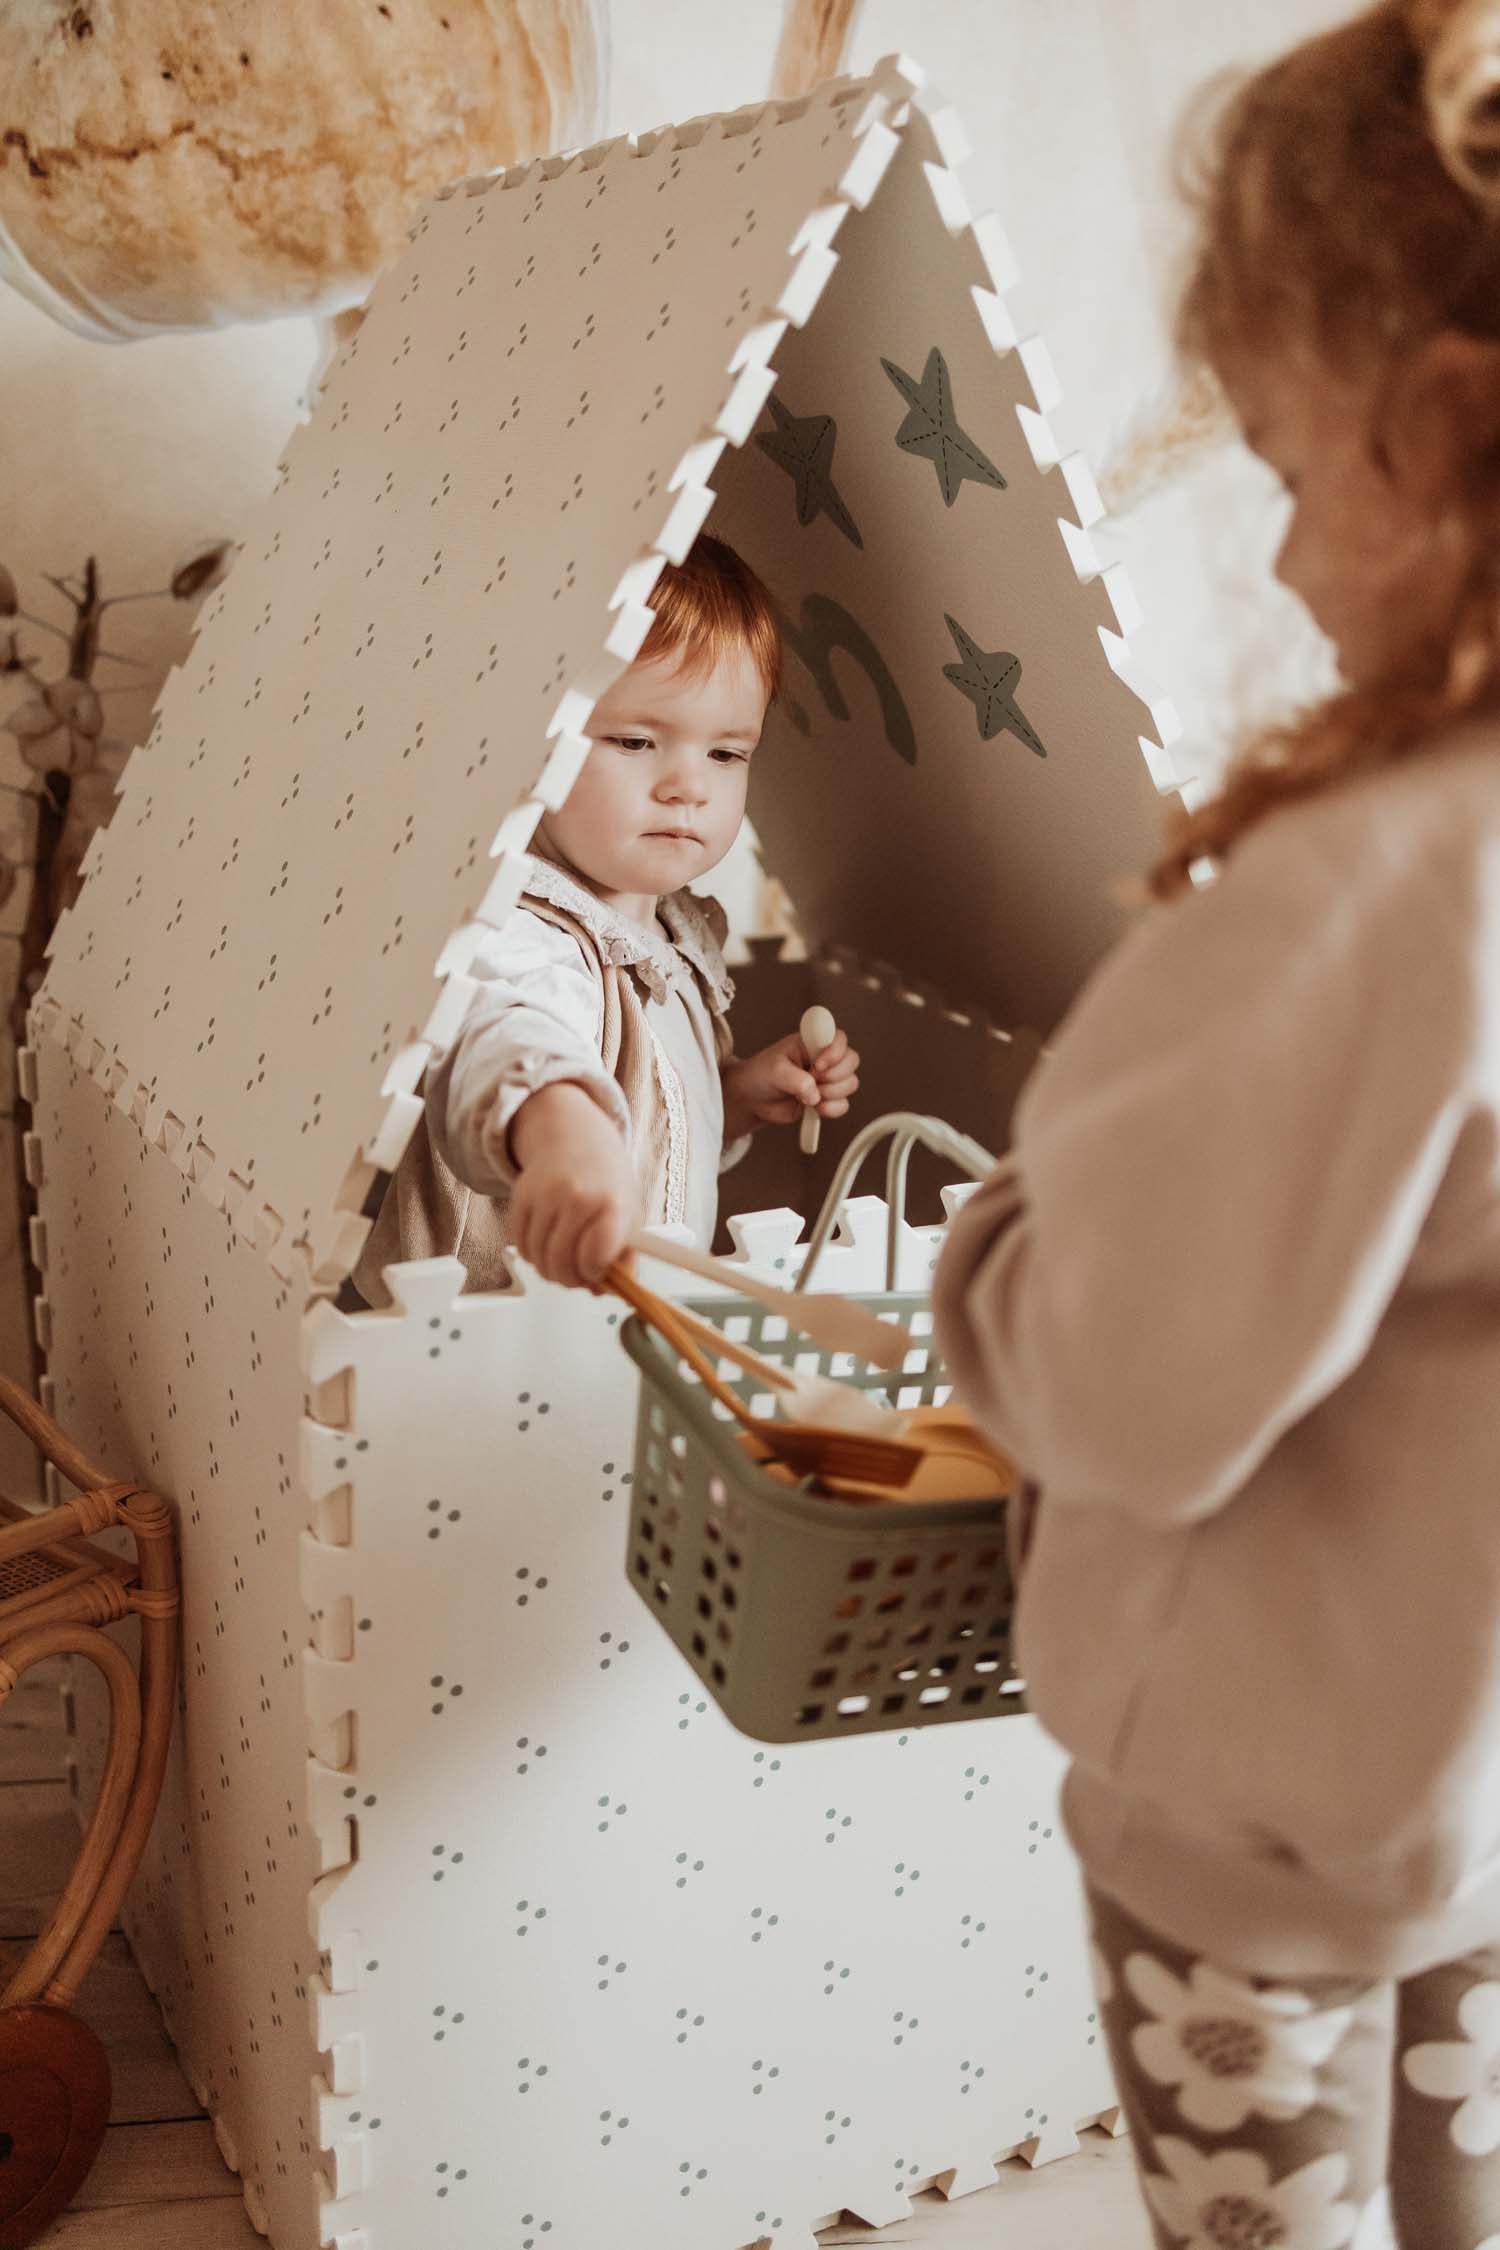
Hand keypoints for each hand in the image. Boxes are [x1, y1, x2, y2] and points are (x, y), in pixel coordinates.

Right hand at [508, 1082, 638, 1286]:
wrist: (576, 1140)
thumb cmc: (606, 1184)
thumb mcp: (629, 1216)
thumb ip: (624, 1258)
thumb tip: (604, 1291)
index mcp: (611, 1204)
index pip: (596, 1257)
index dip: (594, 1274)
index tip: (597, 1273)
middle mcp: (577, 1197)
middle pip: (562, 1262)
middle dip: (570, 1280)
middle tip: (577, 1277)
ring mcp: (545, 1194)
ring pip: (538, 1257)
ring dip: (549, 1269)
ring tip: (563, 1260)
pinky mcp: (520, 1195)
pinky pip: (520, 1243)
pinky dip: (531, 1254)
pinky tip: (546, 1244)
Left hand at [722, 1026, 859, 1139]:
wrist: (753, 1099)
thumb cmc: (760, 1075)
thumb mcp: (774, 1071)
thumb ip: (796, 1080)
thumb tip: (814, 1093)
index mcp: (812, 1042)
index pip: (839, 1038)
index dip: (834, 1052)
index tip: (818, 1065)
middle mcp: (824, 1057)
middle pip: (851, 1061)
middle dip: (833, 1076)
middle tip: (810, 1080)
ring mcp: (828, 1078)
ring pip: (850, 1083)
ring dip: (830, 1094)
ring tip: (806, 1096)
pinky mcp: (827, 1098)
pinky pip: (843, 1105)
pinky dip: (830, 1109)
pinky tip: (813, 1108)